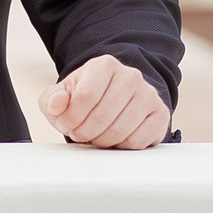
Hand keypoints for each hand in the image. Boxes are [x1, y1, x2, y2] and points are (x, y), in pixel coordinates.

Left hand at [41, 53, 172, 148]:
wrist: (113, 102)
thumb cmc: (83, 100)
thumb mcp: (61, 97)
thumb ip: (52, 99)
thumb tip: (57, 103)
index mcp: (104, 65)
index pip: (86, 96)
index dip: (71, 118)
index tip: (67, 123)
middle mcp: (130, 76)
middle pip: (103, 116)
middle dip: (85, 132)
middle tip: (80, 134)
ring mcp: (148, 95)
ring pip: (121, 131)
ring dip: (102, 141)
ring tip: (96, 136)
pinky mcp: (160, 115)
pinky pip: (138, 141)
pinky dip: (121, 147)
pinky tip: (115, 139)